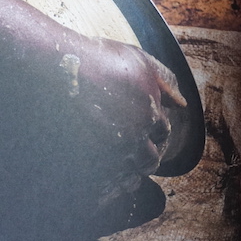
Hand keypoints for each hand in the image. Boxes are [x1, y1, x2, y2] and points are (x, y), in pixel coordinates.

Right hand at [63, 37, 186, 181]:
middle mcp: (134, 133)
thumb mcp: (139, 59)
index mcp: (150, 111)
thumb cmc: (99, 58)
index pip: (162, 130)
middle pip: (149, 158)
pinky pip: (107, 182)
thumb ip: (165, 80)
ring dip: (127, 167)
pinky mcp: (88, 157)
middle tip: (130, 148)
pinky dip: (108, 181)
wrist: (60, 67)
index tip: (142, 128)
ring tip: (114, 159)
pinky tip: (99, 167)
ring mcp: (110, 147)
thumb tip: (181, 104)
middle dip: (144, 155)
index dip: (153, 129)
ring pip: (128, 173)